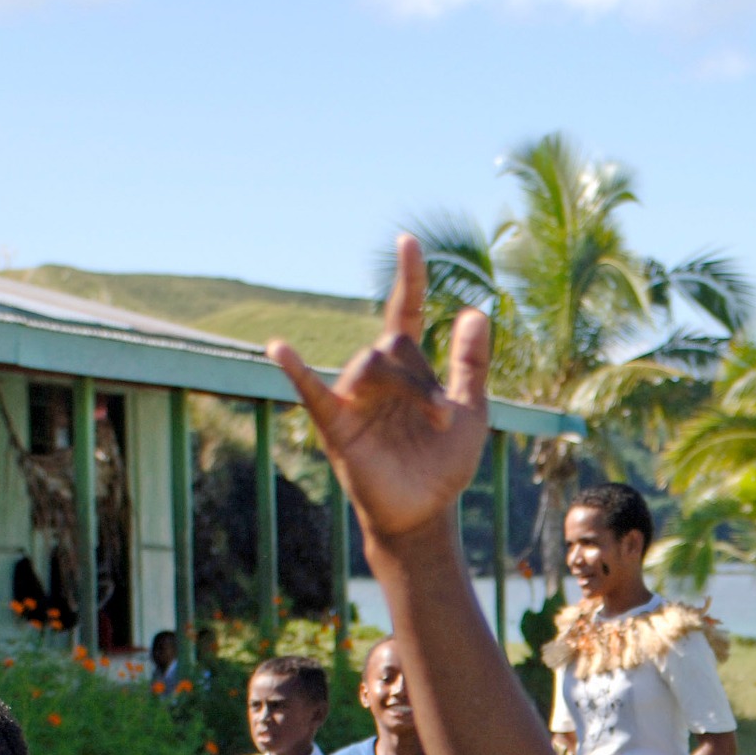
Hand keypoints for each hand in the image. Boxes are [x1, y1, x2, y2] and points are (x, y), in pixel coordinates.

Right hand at [269, 234, 491, 541]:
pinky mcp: (336, 425)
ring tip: (433, 421)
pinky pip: (310, 390)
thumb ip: (471, 364)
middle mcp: (377, 378)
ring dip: (405, 388)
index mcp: (409, 371)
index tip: (408, 240)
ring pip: (369, 365)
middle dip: (423, 379)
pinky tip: (278, 349)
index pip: (405, 311)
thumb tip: (476, 310)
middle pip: (392, 347)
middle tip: (444, 416)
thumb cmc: (443, 465)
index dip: (409, 277)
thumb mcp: (471, 412)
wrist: (425, 514)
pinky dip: (294, 369)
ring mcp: (353, 399)